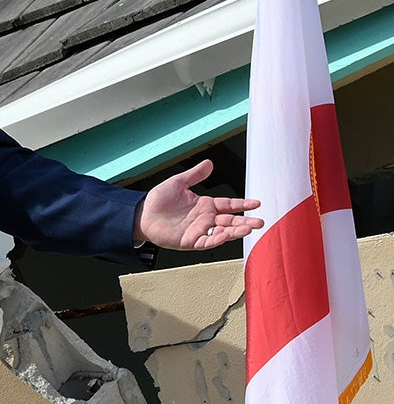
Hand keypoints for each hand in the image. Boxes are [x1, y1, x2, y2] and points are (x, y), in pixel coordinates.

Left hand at [134, 159, 263, 249]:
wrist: (142, 214)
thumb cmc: (159, 200)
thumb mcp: (178, 183)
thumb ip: (195, 175)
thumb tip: (210, 162)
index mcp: (205, 205)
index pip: (229, 205)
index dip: (243, 204)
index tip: (257, 203)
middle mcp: (205, 219)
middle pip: (230, 221)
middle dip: (246, 222)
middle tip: (261, 222)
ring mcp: (199, 231)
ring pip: (222, 232)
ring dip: (236, 231)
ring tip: (250, 229)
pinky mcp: (190, 241)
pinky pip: (207, 241)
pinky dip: (217, 239)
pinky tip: (226, 235)